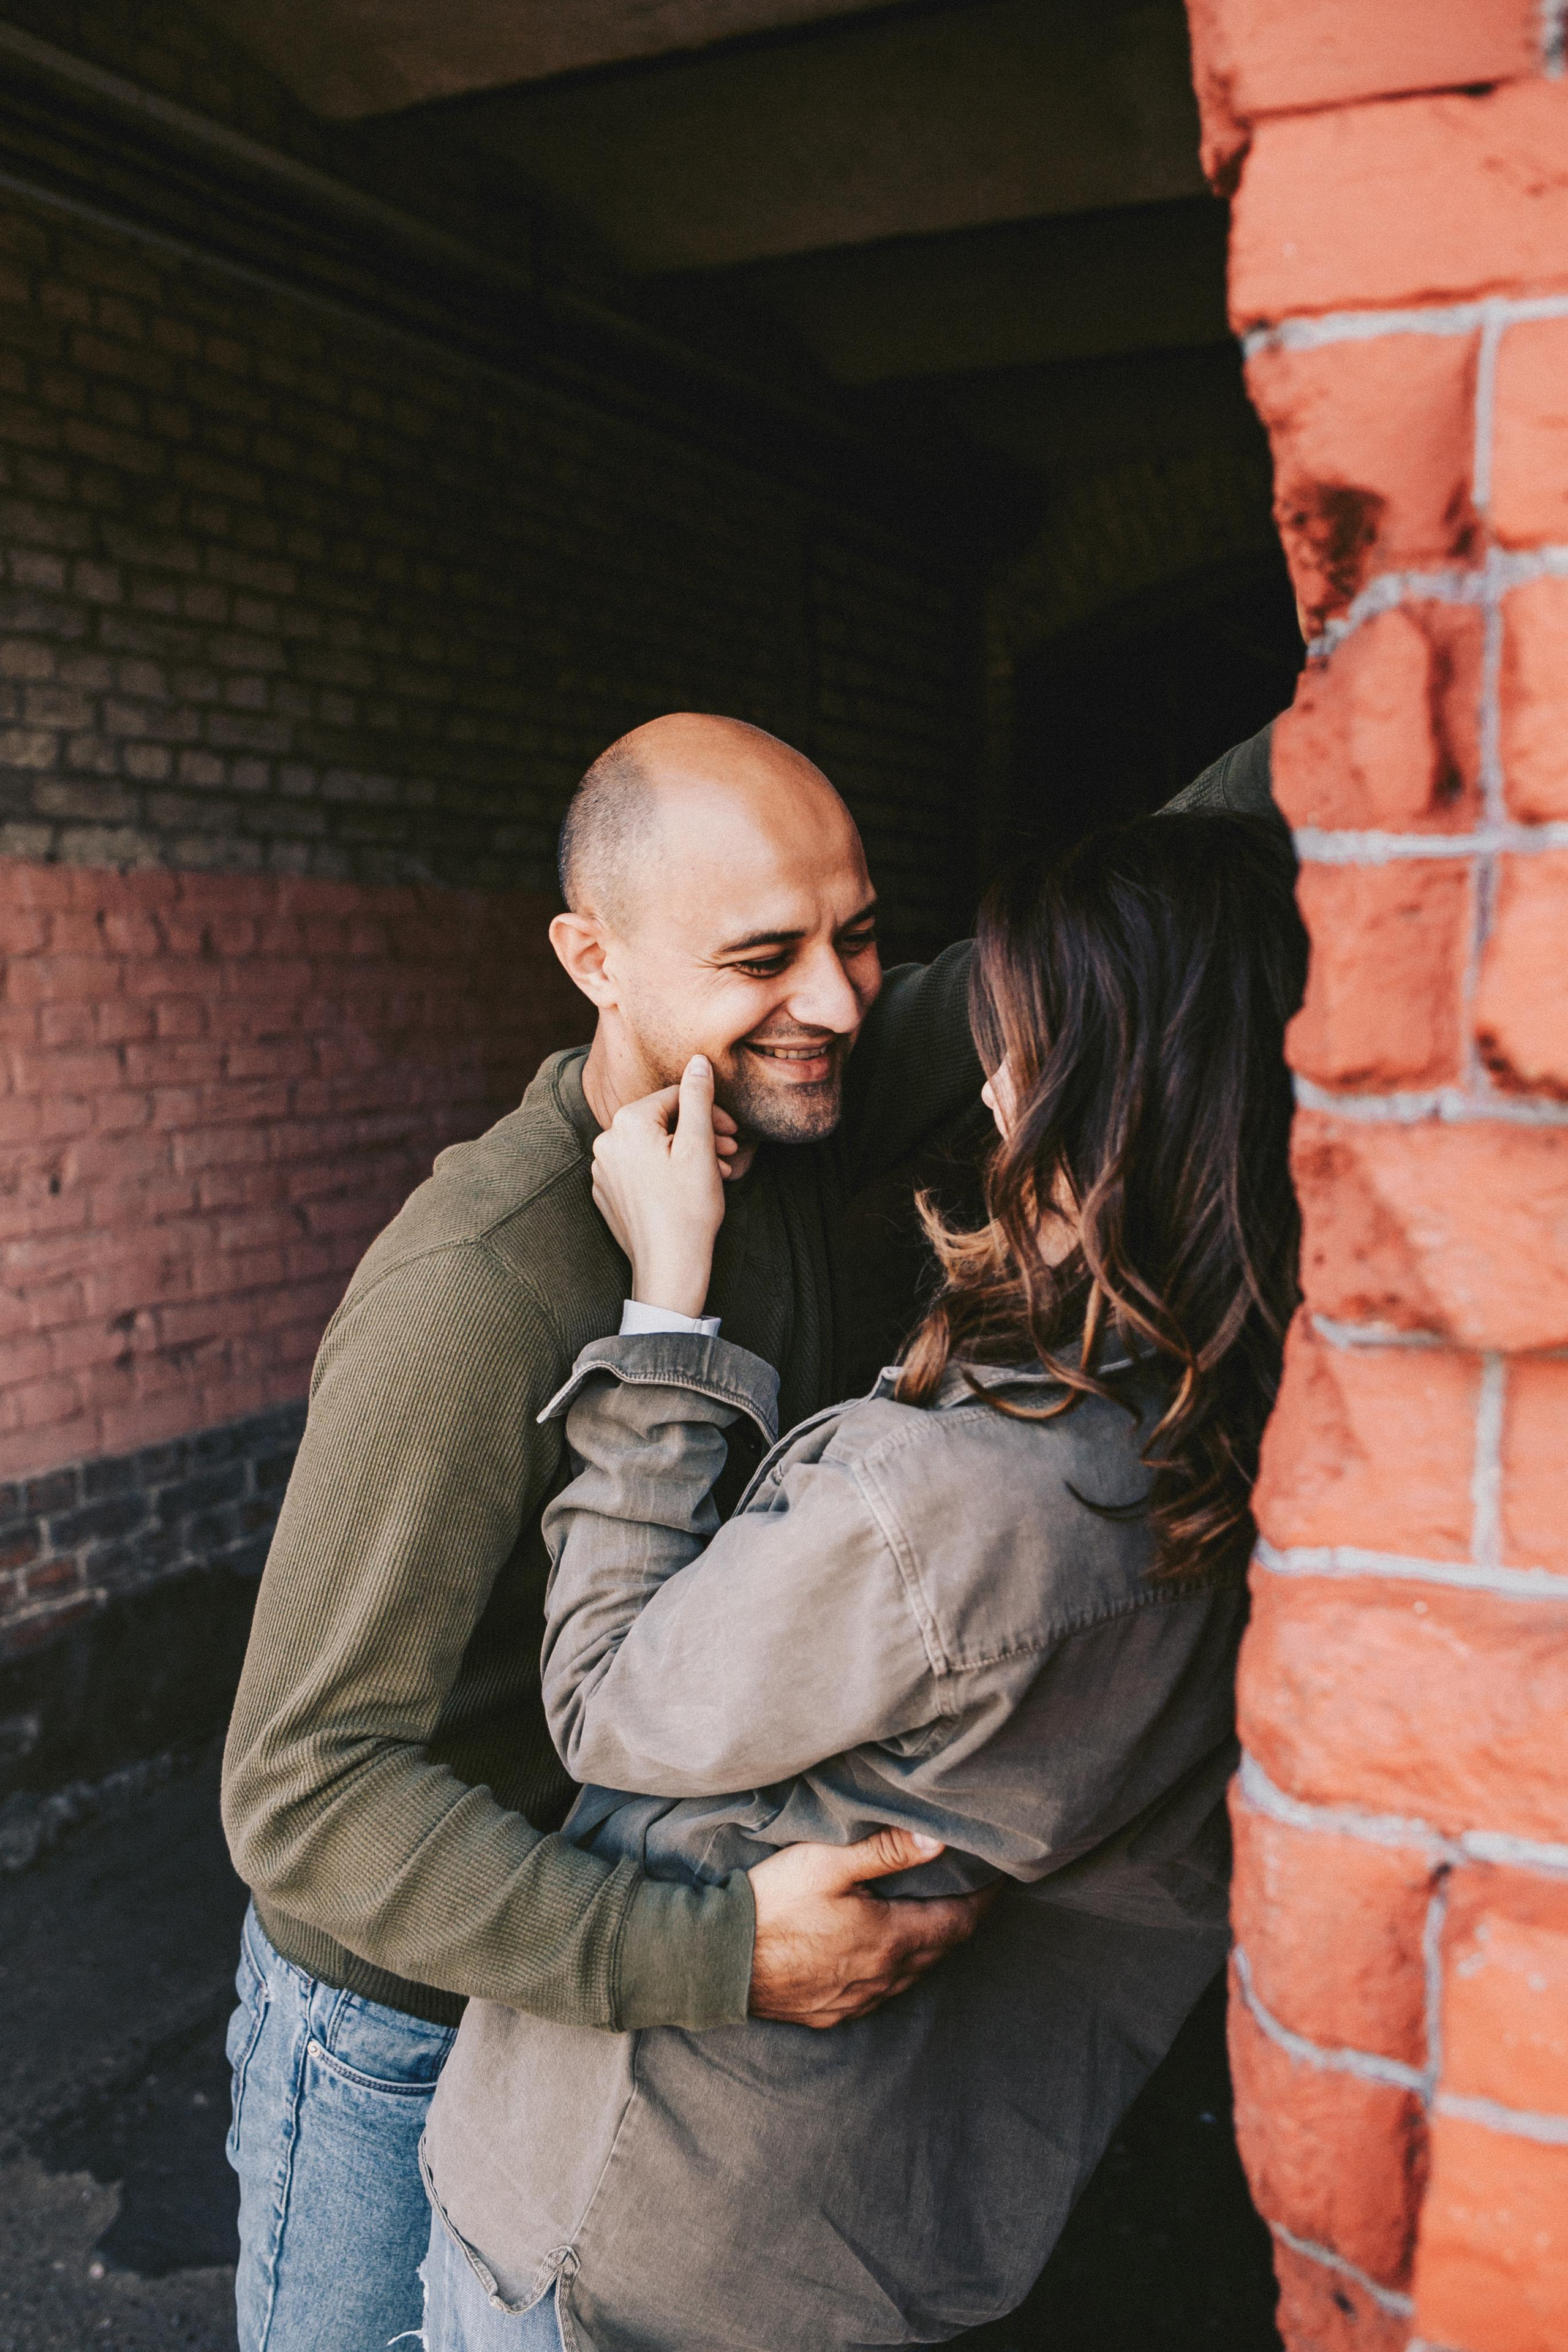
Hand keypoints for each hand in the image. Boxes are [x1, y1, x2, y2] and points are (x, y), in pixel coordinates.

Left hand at [590, 1056, 738, 1317]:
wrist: (669, 1268)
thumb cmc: (689, 1209)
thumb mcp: (700, 1146)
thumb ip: (698, 1098)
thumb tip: (698, 1061)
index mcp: (627, 1123)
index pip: (674, 1097)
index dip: (709, 1111)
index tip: (733, 1132)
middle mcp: (606, 1142)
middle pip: (662, 1121)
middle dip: (698, 1133)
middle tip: (728, 1152)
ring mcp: (603, 1170)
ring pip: (651, 1146)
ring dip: (685, 1153)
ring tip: (713, 1172)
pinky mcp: (606, 1194)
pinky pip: (638, 1170)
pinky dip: (664, 1172)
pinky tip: (686, 1188)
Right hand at [747, 1828, 993, 2028]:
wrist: (718, 1961)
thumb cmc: (772, 1904)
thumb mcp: (827, 1862)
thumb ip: (885, 1850)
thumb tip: (939, 1840)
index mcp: (890, 1940)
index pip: (958, 1923)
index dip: (983, 1901)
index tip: (998, 1880)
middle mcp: (883, 1978)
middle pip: (940, 1950)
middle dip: (960, 1921)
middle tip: (972, 1893)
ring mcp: (858, 2001)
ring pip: (913, 1975)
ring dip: (929, 1947)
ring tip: (935, 1917)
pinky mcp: (833, 2013)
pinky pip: (882, 1993)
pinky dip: (897, 1970)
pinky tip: (887, 1954)